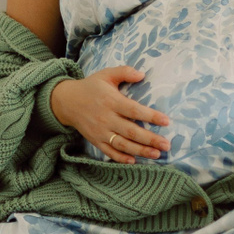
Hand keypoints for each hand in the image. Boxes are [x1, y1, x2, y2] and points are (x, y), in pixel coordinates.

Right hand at [50, 68, 171, 163]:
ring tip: (156, 154)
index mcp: (111, 101)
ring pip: (122, 144)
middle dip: (150, 139)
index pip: (133, 110)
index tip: (166, 121)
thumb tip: (143, 74)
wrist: (66, 101)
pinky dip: (120, 158)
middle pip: (131, 131)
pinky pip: (109, 151)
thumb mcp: (106, 74)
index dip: (150, 116)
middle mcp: (106, 118)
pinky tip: (134, 161)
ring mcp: (100, 131)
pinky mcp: (95, 140)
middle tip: (166, 145)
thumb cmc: (91, 87)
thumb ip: (124, 72)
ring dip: (140, 151)